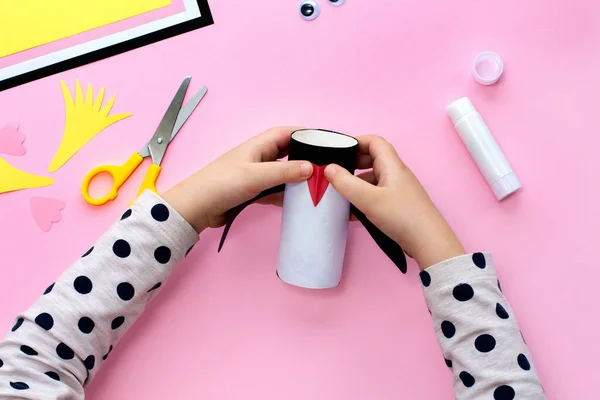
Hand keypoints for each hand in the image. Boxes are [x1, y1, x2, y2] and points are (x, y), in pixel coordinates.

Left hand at [162, 127, 312, 231]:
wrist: (197, 207)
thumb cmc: (222, 184)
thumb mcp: (256, 176)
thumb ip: (284, 173)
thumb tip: (310, 168)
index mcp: (259, 146)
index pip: (287, 133)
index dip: (305, 134)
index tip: (324, 141)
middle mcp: (259, 158)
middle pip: (288, 154)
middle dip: (305, 159)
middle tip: (325, 167)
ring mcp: (257, 175)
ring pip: (284, 174)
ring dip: (297, 180)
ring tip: (317, 186)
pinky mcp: (254, 192)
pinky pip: (276, 190)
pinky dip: (287, 195)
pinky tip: (300, 203)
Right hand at [324, 135, 464, 269]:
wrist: (428, 242)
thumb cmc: (403, 217)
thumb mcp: (369, 200)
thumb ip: (346, 184)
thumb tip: (329, 169)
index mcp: (392, 166)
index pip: (375, 142)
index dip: (357, 141)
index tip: (339, 149)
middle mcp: (396, 175)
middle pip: (373, 159)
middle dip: (353, 163)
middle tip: (337, 171)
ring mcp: (398, 191)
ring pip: (373, 179)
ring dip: (357, 184)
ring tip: (342, 194)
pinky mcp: (397, 206)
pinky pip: (376, 196)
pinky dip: (363, 199)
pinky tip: (353, 213)